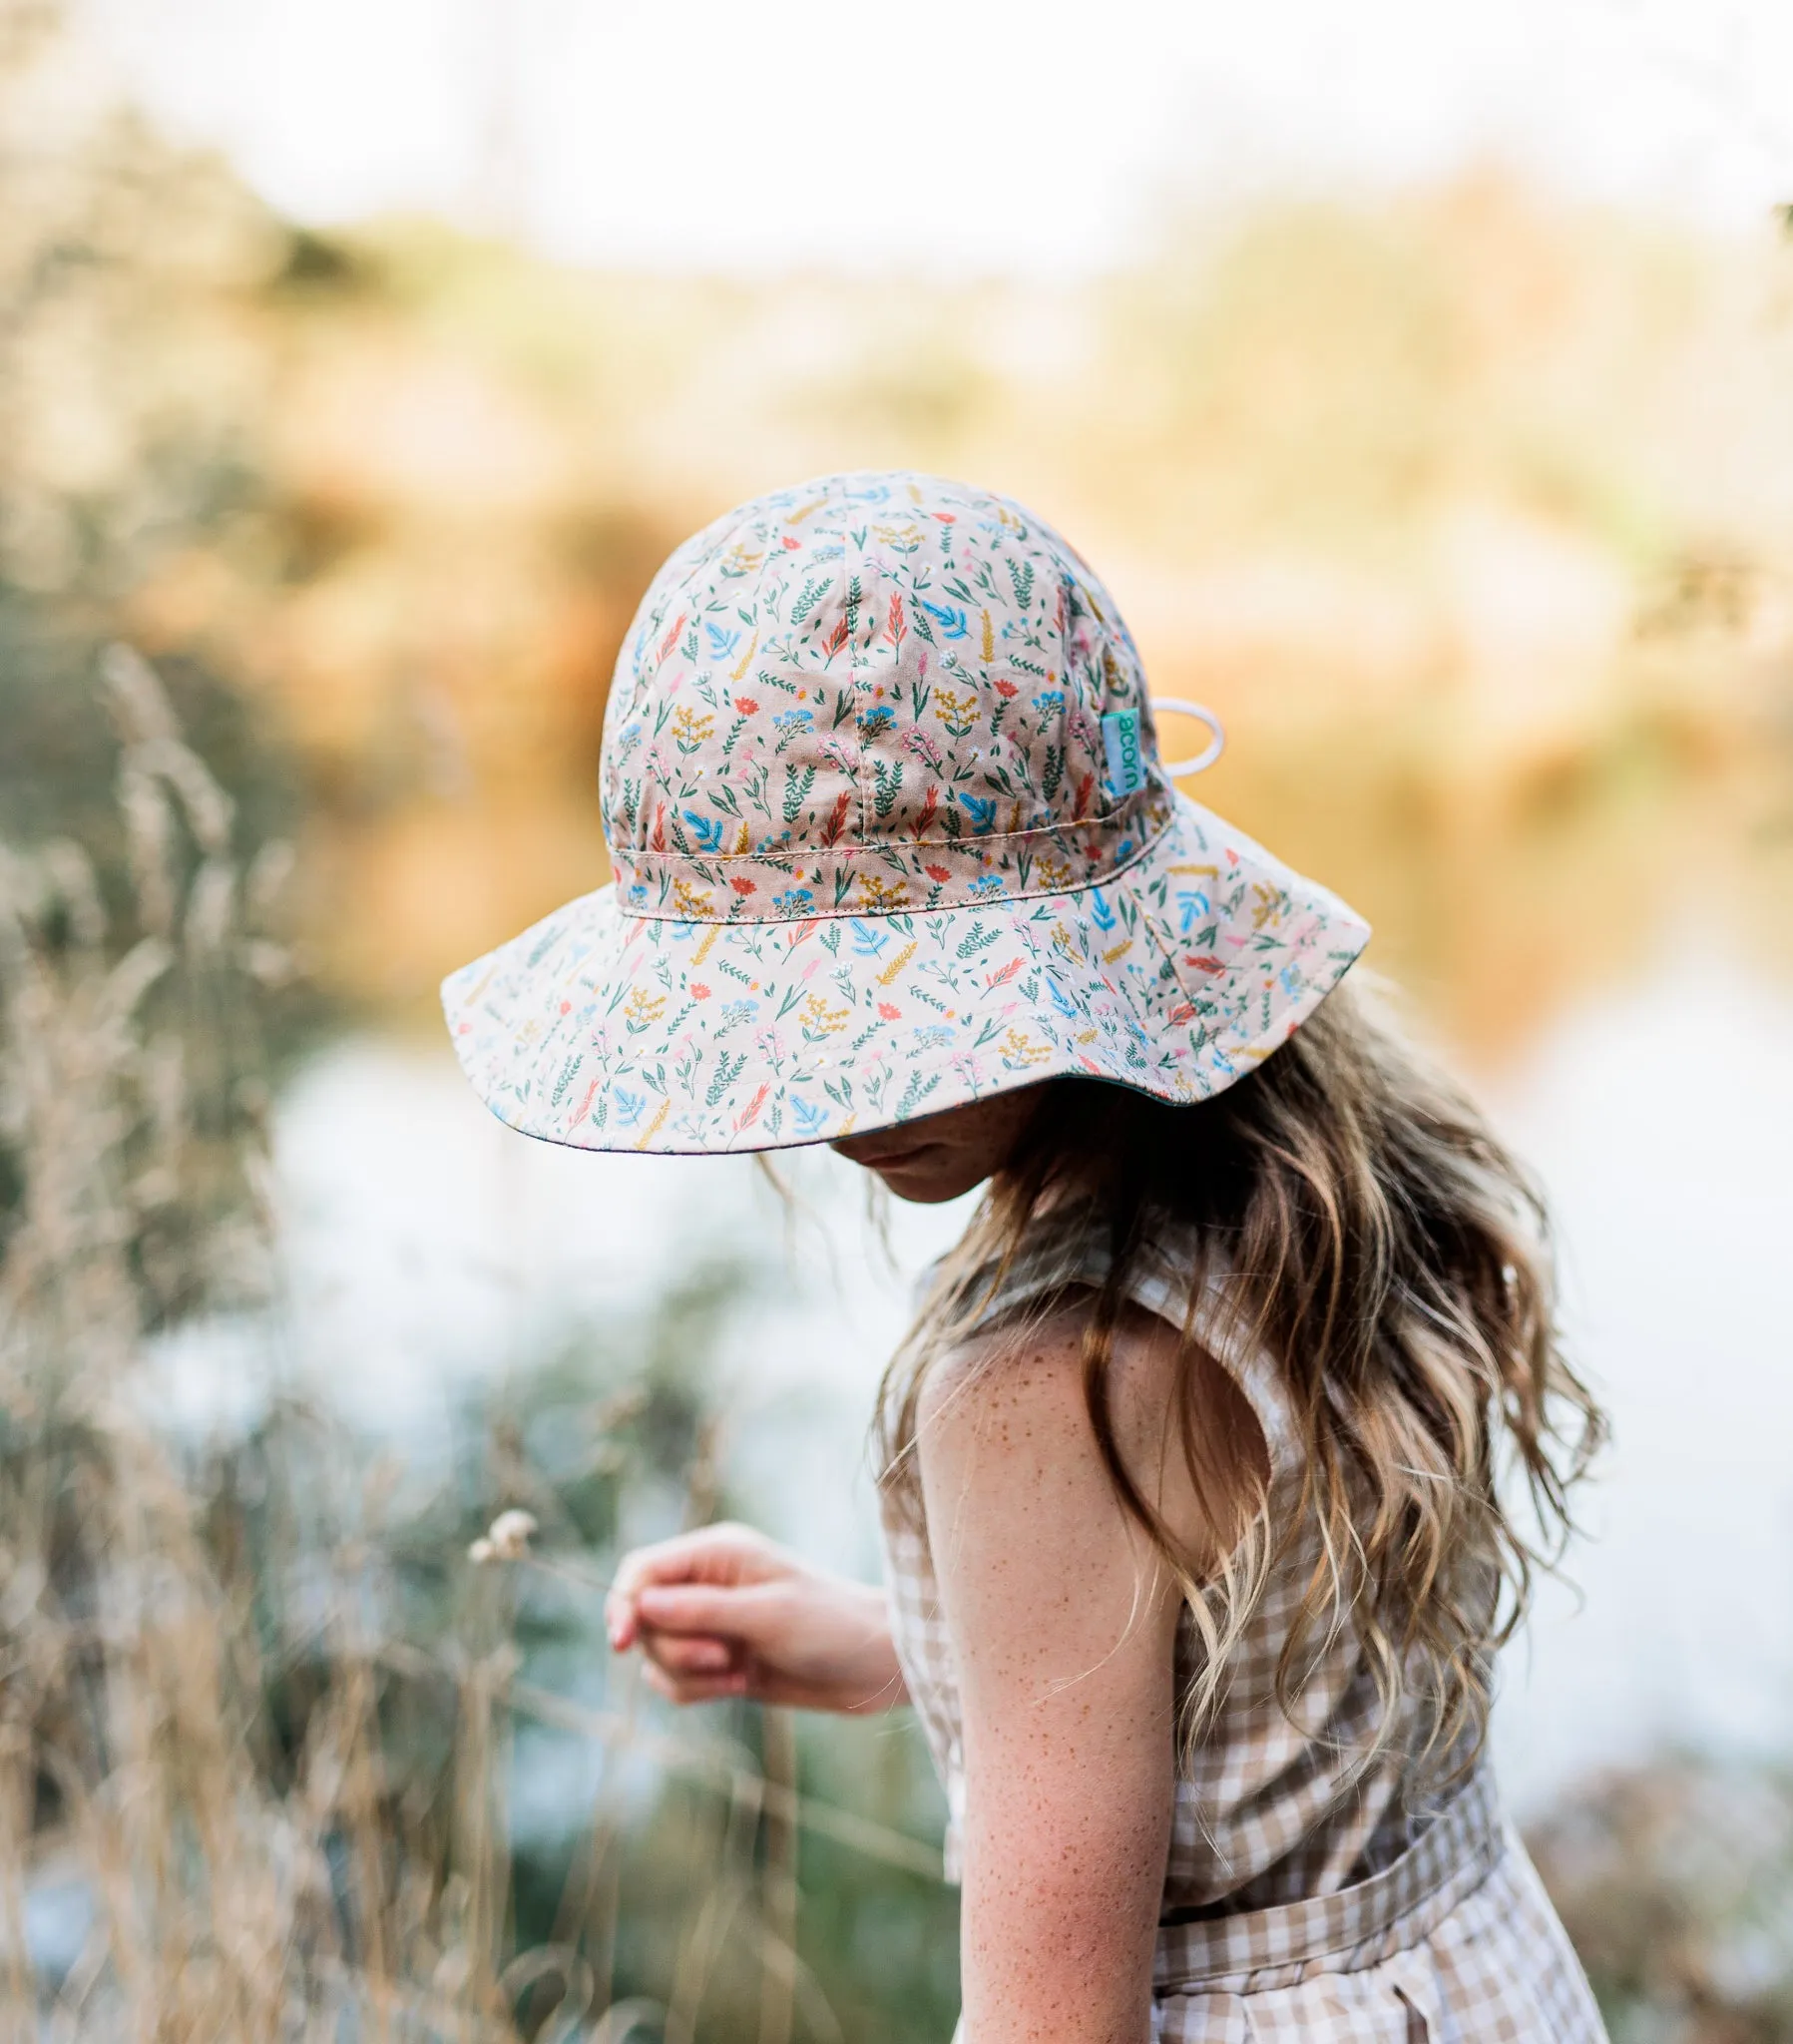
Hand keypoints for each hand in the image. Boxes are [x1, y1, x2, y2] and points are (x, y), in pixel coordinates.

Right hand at [606, 1522, 906, 1714]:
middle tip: (725, 1655)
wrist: (873, 1666)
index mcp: (717, 1554)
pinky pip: (677, 1682)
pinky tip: (742, 1684)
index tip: (621, 1643)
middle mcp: (707, 1584)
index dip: (622, 1603)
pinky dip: (699, 1691)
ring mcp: (711, 1624)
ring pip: (658, 1656)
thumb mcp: (766, 1616)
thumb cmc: (830, 1625)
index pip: (642, 1570)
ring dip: (691, 1674)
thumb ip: (701, 1610)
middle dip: (676, 1649)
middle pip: (643, 1620)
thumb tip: (639, 1604)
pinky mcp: (718, 1661)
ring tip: (740, 1671)